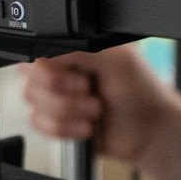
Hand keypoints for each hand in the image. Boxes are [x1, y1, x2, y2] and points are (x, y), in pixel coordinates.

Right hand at [21, 44, 180, 164]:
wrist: (149, 131)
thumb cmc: (139, 90)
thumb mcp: (115, 57)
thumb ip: (77, 48)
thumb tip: (47, 50)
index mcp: (69, 49)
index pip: (36, 56)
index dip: (55, 73)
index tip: (83, 77)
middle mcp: (59, 70)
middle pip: (32, 83)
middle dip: (67, 96)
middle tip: (92, 91)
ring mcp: (55, 97)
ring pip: (35, 106)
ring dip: (71, 113)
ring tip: (95, 110)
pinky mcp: (55, 122)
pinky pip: (39, 126)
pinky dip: (66, 129)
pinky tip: (86, 126)